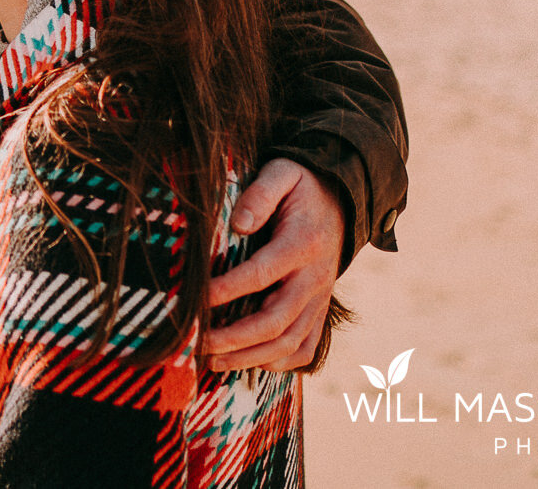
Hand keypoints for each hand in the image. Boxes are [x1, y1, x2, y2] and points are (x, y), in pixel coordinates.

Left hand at [202, 158, 342, 371]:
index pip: (261, 275)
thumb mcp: (283, 172)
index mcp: (303, 244)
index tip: (196, 300)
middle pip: (276, 320)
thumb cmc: (301, 185)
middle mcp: (314, 277)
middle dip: (234, 338)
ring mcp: (319, 297)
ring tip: (213, 361)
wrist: (342, 198)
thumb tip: (238, 223)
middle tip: (198, 343)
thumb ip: (260, 194)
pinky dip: (282, 363)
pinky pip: (307, 346)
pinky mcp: (320, 308)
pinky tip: (251, 365)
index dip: (227, 291)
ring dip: (251, 357)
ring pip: (290, 341)